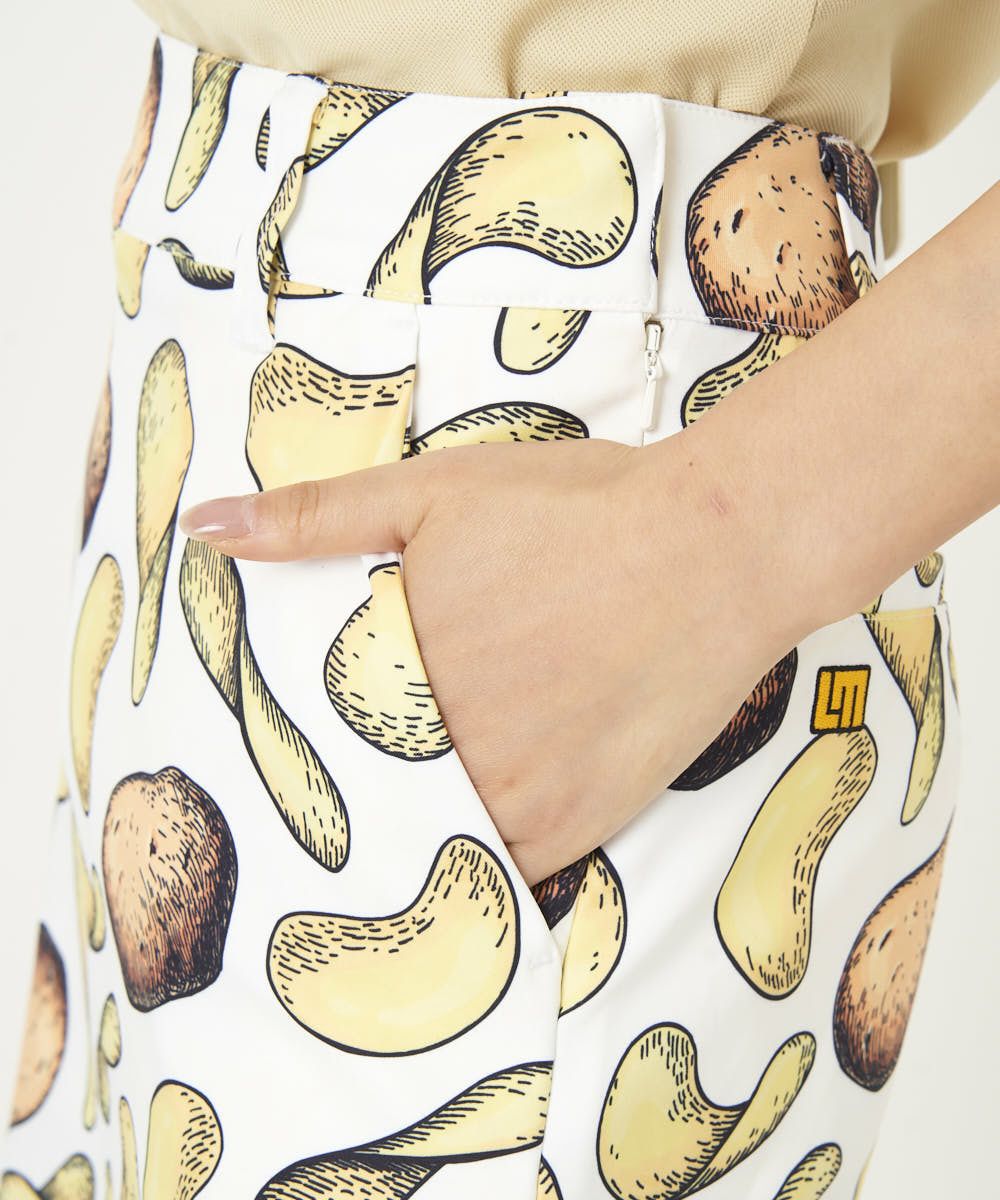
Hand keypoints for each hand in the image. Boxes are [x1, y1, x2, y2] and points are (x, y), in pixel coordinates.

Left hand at [179, 434, 795, 886]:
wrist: (716, 550)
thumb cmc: (578, 512)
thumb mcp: (435, 490)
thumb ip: (315, 516)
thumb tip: (202, 532)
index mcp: (398, 675)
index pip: (311, 734)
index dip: (301, 737)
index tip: (295, 741)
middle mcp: (449, 752)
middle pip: (369, 793)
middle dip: (354, 784)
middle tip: (353, 773)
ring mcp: (517, 799)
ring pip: (429, 838)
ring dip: (412, 823)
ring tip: (416, 796)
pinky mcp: (578, 826)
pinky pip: (500, 868)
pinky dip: (477, 850)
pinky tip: (476, 813)